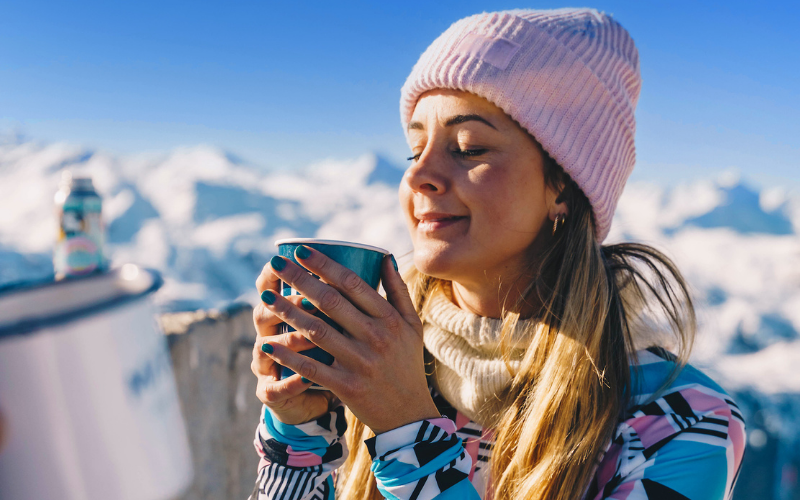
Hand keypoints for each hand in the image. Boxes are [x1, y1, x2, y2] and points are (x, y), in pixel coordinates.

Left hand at [259, 246, 439, 434]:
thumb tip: (383, 256)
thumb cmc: (406, 363)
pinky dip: (288, 356)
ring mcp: (360, 362)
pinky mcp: (346, 386)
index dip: (324, 265)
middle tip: (276, 264)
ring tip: (265, 297)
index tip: (301, 251)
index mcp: (389, 318)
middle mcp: (375, 337)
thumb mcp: (412, 325)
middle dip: (300, 279)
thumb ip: (398, 290)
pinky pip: (311, 367)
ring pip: (316, 331)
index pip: (352, 283)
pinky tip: (267, 345)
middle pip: (330, 301)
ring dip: (287, 312)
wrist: (408, 414)